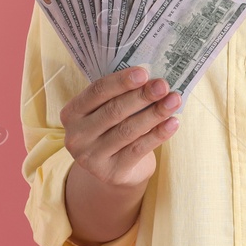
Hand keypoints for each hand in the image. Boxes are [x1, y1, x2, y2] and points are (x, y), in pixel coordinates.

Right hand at [62, 65, 181, 190]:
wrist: (113, 168)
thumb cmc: (113, 128)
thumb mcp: (106, 110)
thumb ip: (121, 94)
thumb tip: (152, 78)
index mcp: (72, 113)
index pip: (96, 91)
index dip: (121, 81)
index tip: (144, 72)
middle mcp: (77, 136)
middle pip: (113, 111)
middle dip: (141, 96)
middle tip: (163, 85)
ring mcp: (92, 157)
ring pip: (127, 130)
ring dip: (154, 113)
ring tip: (174, 100)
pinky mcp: (111, 173)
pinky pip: (138, 150)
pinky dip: (158, 135)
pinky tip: (173, 123)